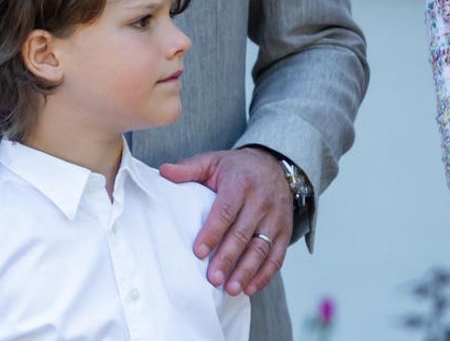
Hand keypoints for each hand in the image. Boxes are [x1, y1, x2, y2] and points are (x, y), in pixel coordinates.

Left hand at [159, 147, 290, 296]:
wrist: (273, 165)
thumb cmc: (237, 168)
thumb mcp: (212, 161)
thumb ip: (188, 168)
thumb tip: (163, 172)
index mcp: (239, 184)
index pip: (225, 211)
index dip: (212, 232)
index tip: (198, 252)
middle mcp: (260, 202)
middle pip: (243, 234)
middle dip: (228, 258)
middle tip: (213, 278)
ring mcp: (275, 218)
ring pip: (261, 249)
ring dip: (246, 271)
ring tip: (231, 288)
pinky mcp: (285, 232)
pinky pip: (277, 256)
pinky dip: (265, 274)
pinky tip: (250, 287)